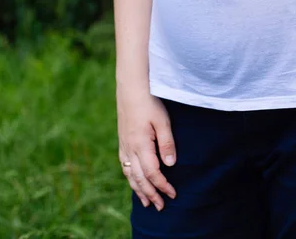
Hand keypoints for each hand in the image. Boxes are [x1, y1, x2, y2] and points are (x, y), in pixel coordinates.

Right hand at [117, 89, 176, 210]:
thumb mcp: (163, 121)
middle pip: (140, 179)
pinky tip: (134, 182)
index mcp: (141, 145)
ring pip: (130, 174)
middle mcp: (130, 149)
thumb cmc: (149, 102)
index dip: (163, 185)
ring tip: (146, 202)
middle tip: (161, 206)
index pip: (153, 173)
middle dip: (151, 194)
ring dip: (139, 190)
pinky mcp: (122, 142)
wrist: (131, 88)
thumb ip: (167, 143)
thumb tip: (170, 165)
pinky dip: (130, 178)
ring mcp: (124, 146)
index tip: (173, 194)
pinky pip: (124, 166)